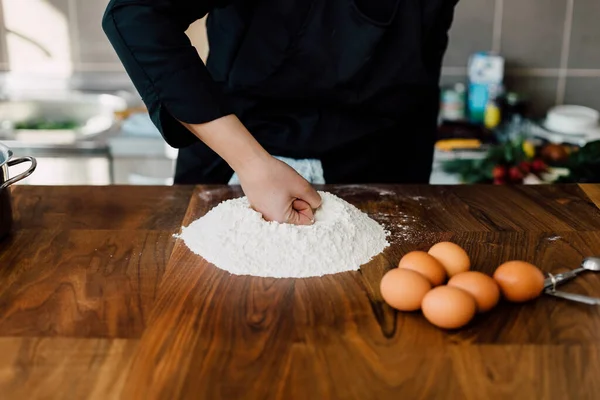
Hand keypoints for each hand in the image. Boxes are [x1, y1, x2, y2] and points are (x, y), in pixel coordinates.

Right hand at [179, 115, 320, 223]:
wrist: (250, 163)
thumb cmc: (275, 175)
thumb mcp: (301, 186)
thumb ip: (314, 199)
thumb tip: (316, 205)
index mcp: (282, 220)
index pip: (307, 219)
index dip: (307, 203)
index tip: (297, 192)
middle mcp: (271, 220)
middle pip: (296, 214)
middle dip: (297, 199)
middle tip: (288, 187)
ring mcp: (263, 212)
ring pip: (286, 207)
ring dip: (288, 196)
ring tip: (279, 185)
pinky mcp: (258, 204)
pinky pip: (275, 203)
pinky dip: (278, 194)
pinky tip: (271, 185)